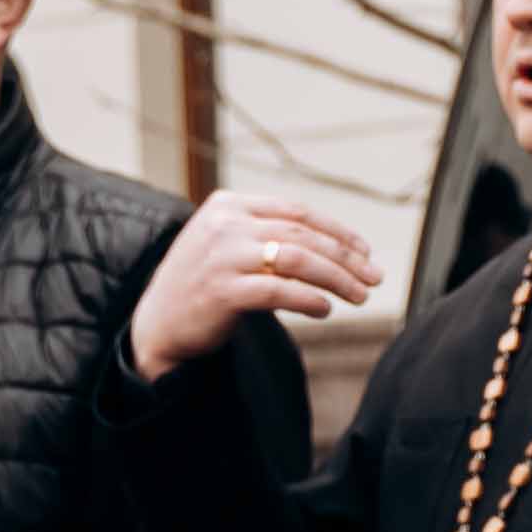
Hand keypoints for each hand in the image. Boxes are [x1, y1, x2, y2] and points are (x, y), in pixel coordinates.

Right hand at [133, 190, 384, 381]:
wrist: (157, 325)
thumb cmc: (201, 285)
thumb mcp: (229, 245)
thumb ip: (267, 234)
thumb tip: (333, 245)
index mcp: (228, 206)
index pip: (296, 212)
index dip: (337, 231)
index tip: (365, 251)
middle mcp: (225, 225)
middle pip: (303, 235)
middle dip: (345, 257)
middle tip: (374, 277)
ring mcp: (222, 257)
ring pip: (298, 260)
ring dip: (336, 279)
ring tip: (359, 296)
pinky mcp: (222, 291)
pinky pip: (280, 291)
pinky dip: (310, 300)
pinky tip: (325, 309)